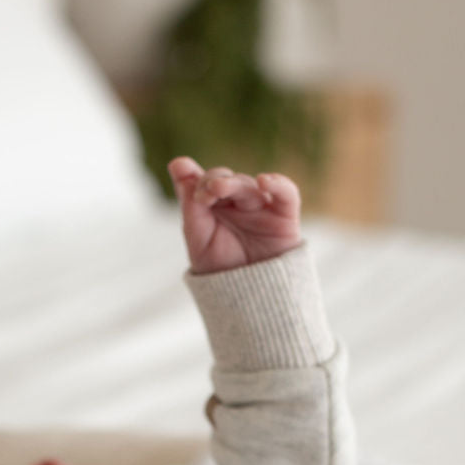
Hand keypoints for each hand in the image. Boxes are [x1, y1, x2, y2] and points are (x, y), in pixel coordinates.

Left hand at [168, 157, 302, 273]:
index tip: (182, 173)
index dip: (194, 176)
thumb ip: (190, 202)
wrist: (248, 301)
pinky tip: (263, 181)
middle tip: (205, 193)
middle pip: (227, 180)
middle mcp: (239, 204)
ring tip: (218, 189)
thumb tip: (177, 162)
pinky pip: (286, 193)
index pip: (205, 181)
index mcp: (216, 207)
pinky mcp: (285, 217)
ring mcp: (262, 209)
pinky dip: (278, 183)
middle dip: (214, 181)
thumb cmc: (221, 272)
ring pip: (249, 186)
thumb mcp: (198, 237)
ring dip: (234, 184)